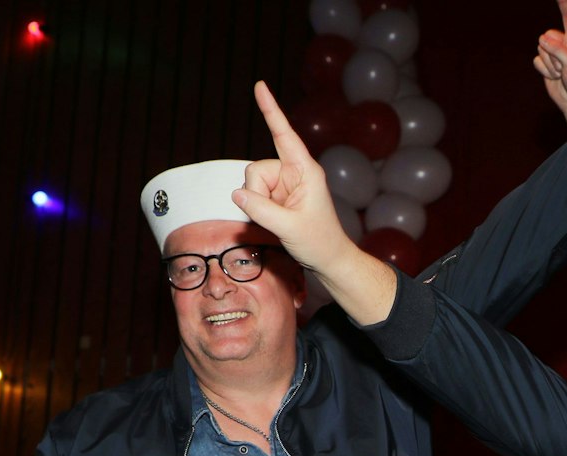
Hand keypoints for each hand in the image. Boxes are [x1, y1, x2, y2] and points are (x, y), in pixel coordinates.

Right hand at [234, 81, 396, 323]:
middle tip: (277, 216)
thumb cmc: (319, 241)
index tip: (260, 85)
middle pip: (256, 169)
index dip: (270, 110)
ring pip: (252, 183)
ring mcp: (284, 184)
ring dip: (257, 203)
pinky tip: (274, 220)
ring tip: (279, 220)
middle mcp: (294, 172)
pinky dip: (257, 208)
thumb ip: (261, 209)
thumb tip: (237, 192)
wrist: (328, 259)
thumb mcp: (289, 228)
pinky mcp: (277, 196)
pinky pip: (254, 195)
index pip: (283, 134)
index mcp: (305, 170)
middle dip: (257, 192)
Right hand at [536, 0, 566, 133]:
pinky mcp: (546, 63)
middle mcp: (565, 44)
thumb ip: (558, 50)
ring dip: (549, 64)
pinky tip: (554, 77)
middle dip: (552, 53)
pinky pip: (536, 60)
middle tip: (563, 68)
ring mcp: (554, 54)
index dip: (564, 5)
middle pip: (548, 36)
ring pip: (541, 48)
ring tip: (560, 73)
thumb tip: (542, 39)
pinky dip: (543, 70)